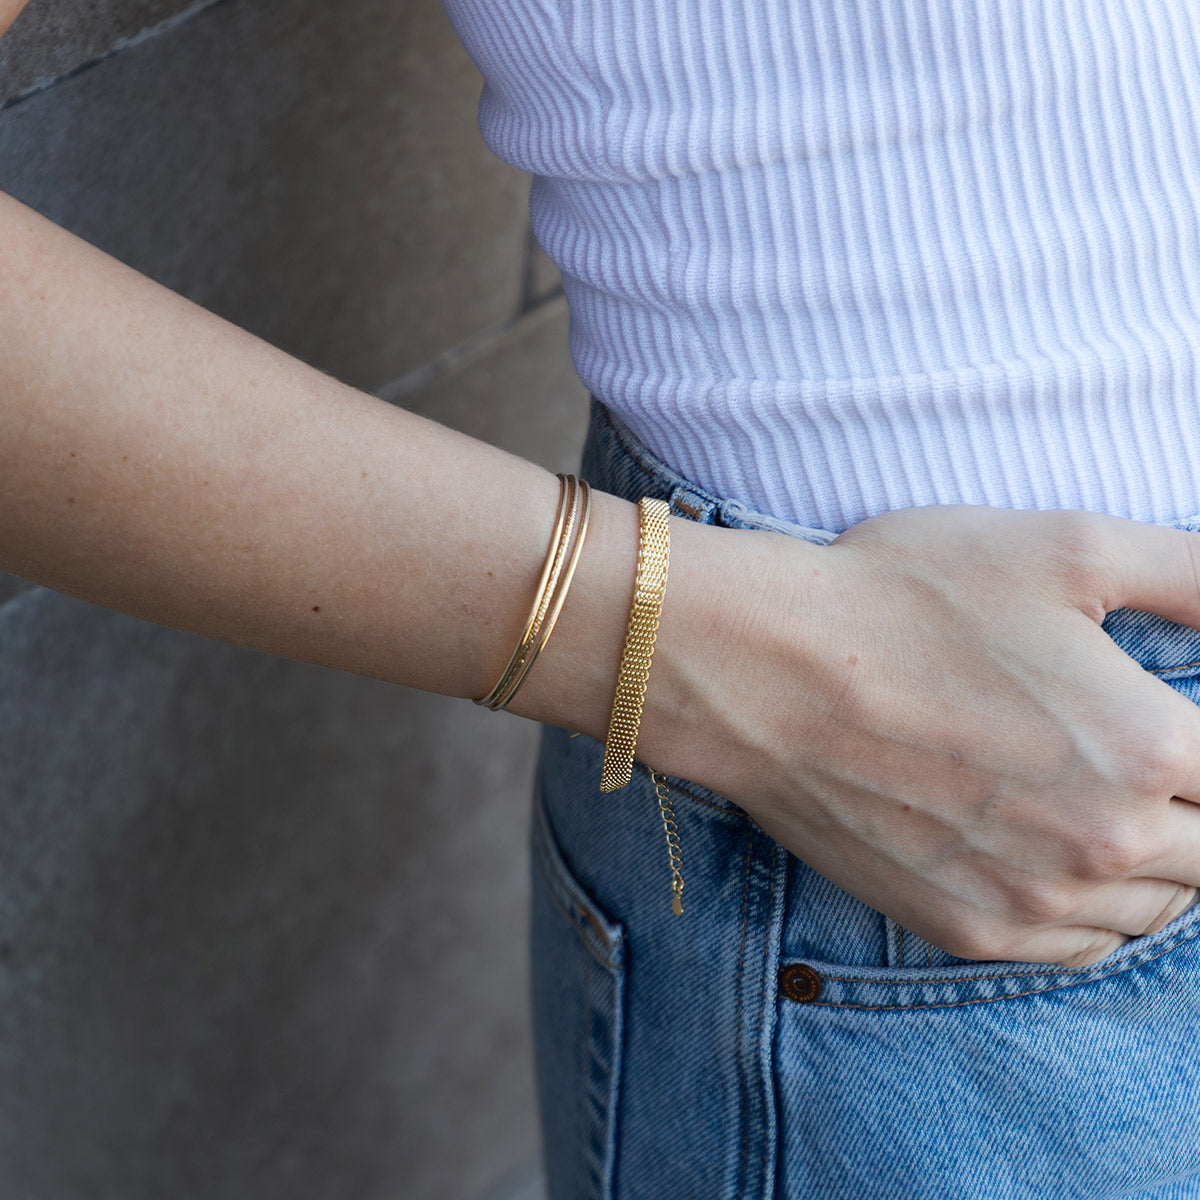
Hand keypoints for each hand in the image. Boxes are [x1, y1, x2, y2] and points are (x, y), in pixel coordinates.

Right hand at [645, 505, 1199, 967]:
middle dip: (1187, 801)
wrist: (766, 670)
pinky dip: (1086, 908)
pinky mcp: (965, 928)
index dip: (1195, 740)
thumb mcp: (1069, 547)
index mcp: (1152, 748)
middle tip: (1121, 750)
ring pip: (1154, 906)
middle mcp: (1107, 843)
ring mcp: (1034, 900)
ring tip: (1087, 795)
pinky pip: (1078, 947)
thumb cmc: (906, 598)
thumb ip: (1196, 576)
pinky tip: (1047, 852)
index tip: (1154, 726)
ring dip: (1147, 858)